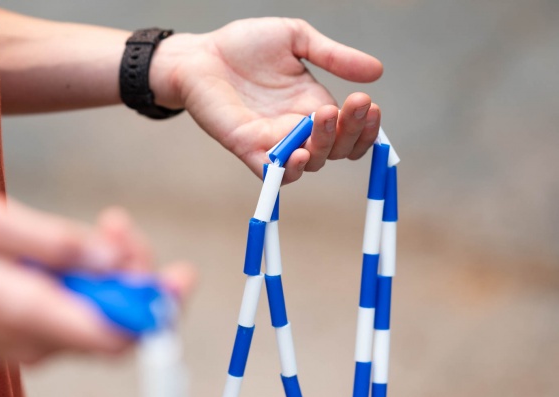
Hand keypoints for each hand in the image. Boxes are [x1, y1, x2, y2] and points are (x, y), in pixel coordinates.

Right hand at [0, 190, 194, 363]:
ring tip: (104, 227)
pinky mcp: (18, 340)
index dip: (155, 312)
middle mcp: (30, 343)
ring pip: (94, 323)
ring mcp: (23, 347)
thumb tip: (113, 259)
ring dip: (111, 278)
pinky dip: (86, 288)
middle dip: (135, 277)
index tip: (176, 277)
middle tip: (120, 225)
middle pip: (113, 328)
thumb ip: (56, 243)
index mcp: (24, 313)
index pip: (114, 337)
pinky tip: (75, 252)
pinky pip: (70, 321)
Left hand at [152, 18, 383, 182]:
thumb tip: (377, 70)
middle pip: (336, 150)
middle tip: (355, 104)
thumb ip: (333, 55)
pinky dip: (287, 171)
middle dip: (352, 131)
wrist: (201, 52)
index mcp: (313, 106)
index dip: (365, 126)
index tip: (370, 103)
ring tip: (325, 116)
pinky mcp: (247, 147)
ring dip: (324, 145)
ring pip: (310, 162)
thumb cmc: (245, 45)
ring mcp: (273, 141)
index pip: (349, 131)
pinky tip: (297, 154)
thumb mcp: (297, 40)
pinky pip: (272, 173)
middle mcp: (297, 129)